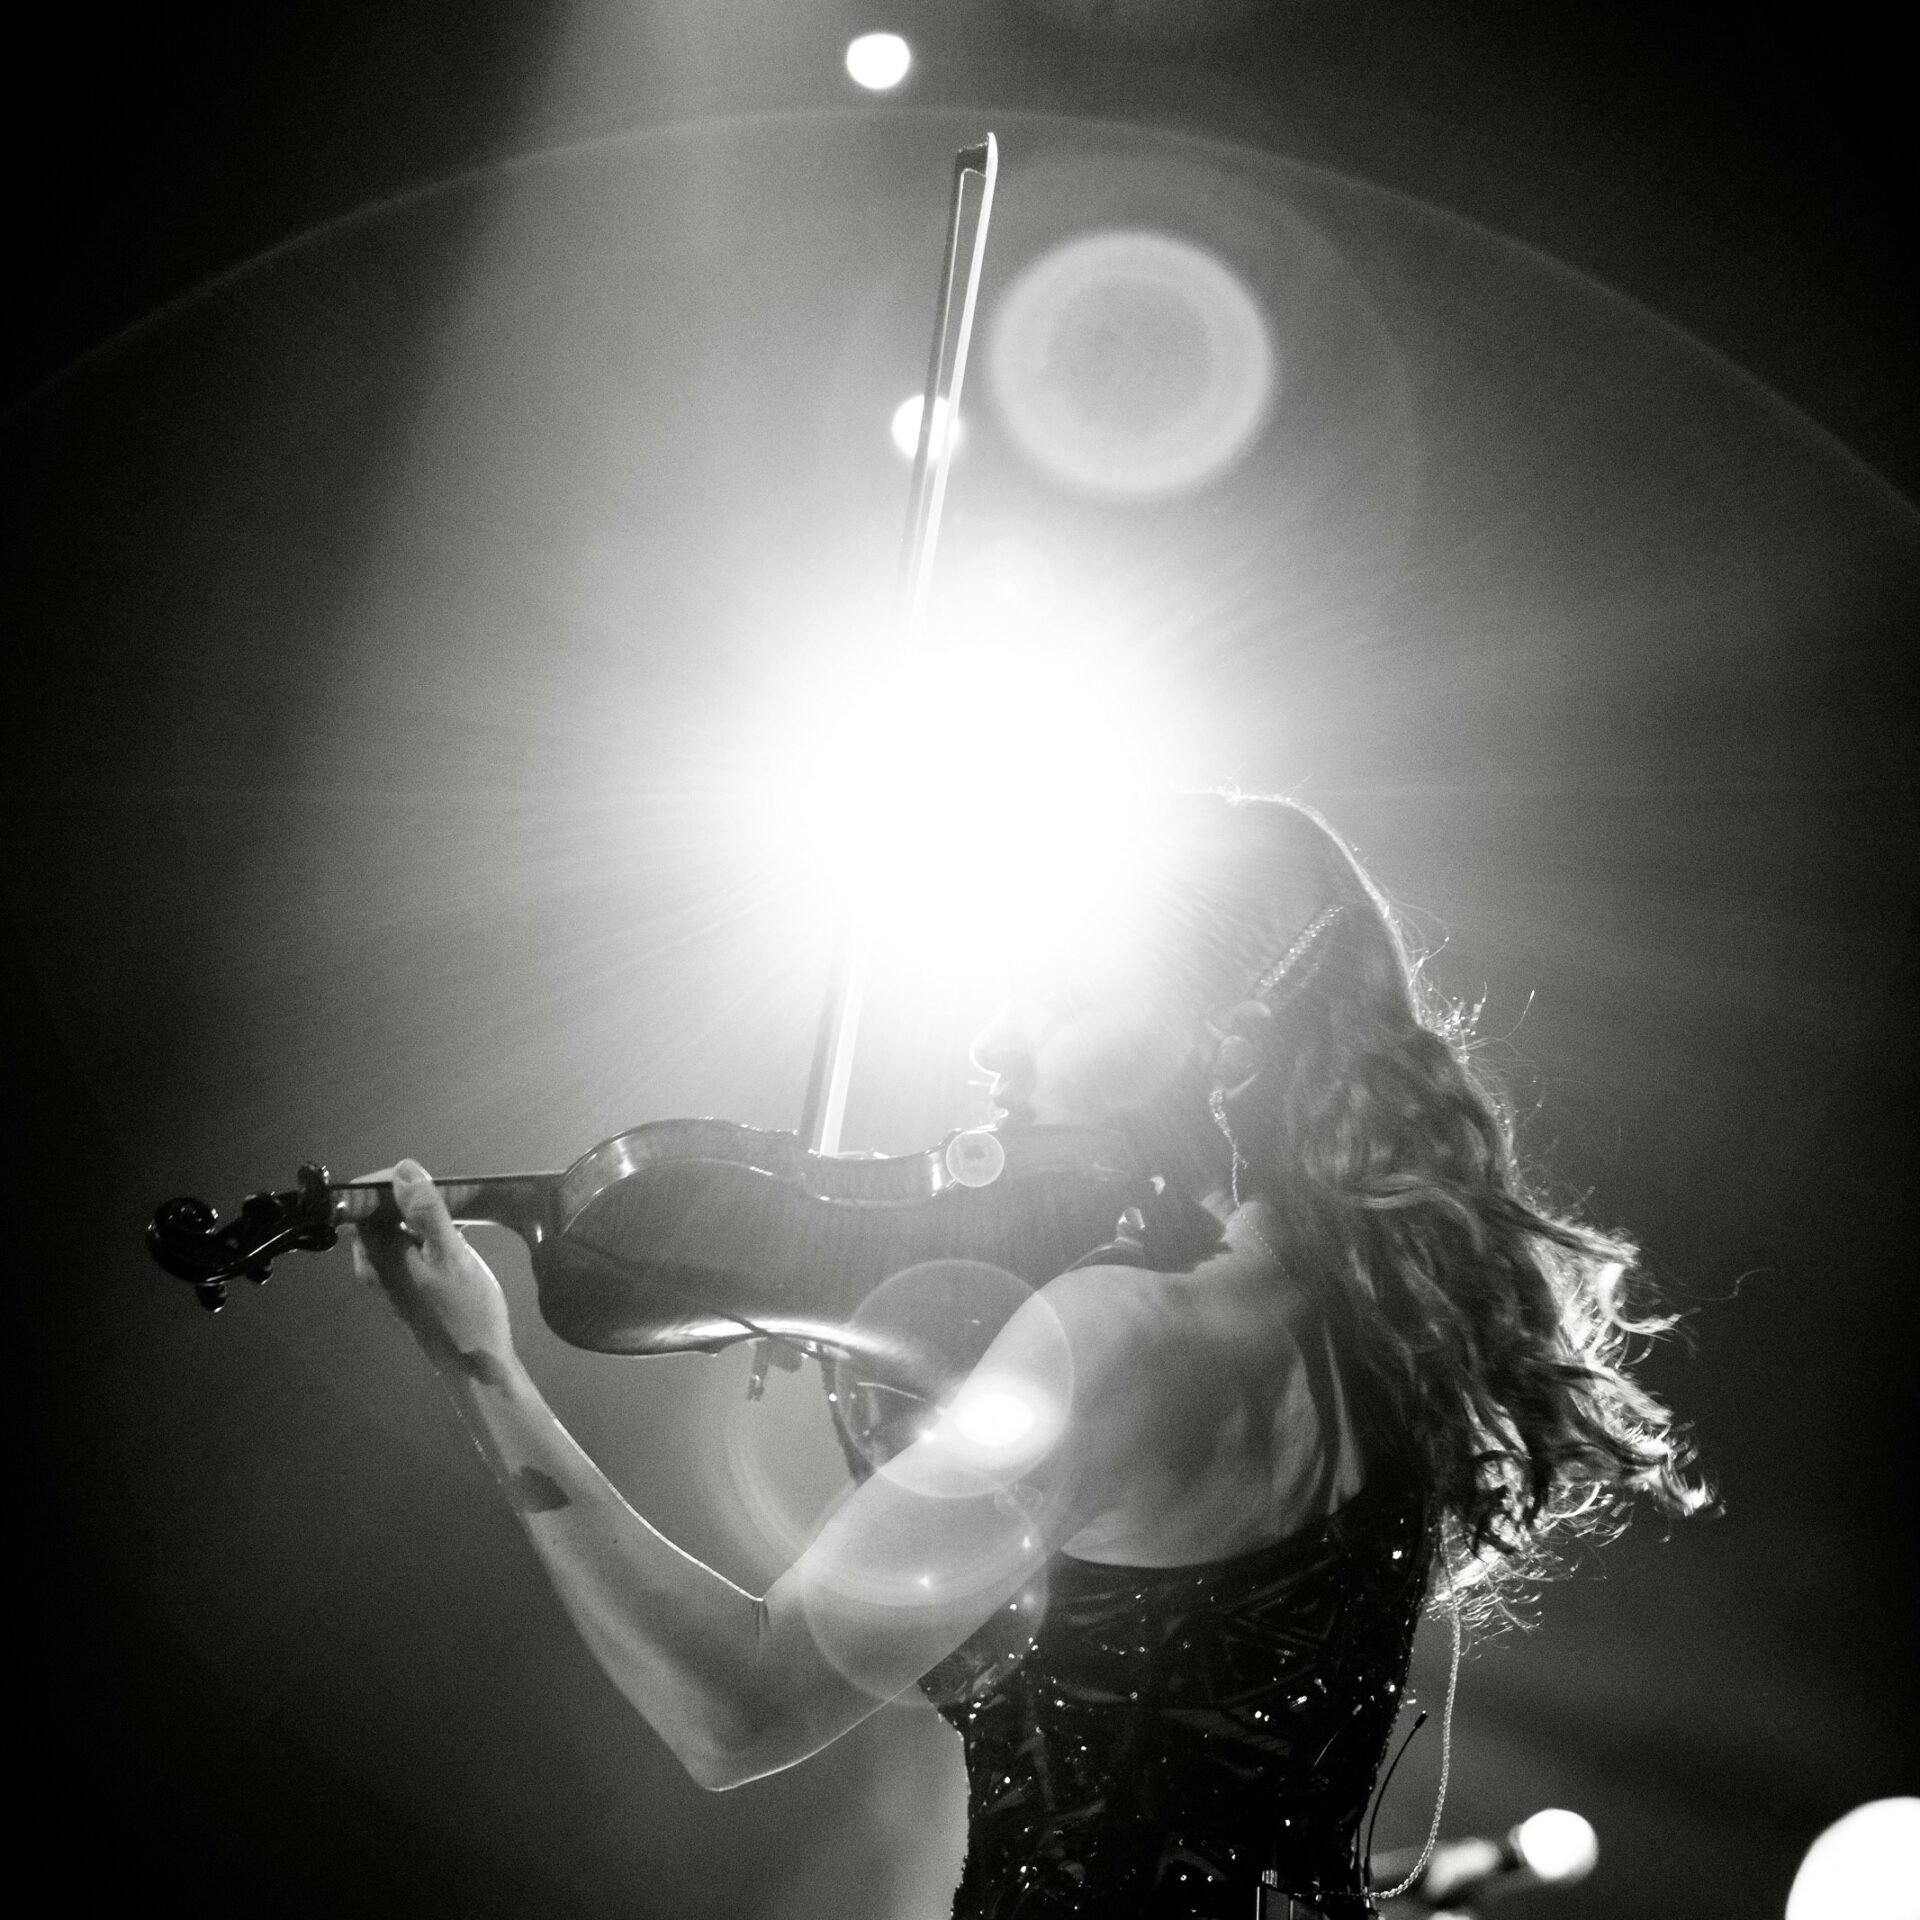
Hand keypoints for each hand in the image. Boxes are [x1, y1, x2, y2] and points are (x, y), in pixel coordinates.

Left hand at [351, 1159, 515, 1367]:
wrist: (476, 1368)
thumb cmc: (466, 1313)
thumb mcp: (452, 1255)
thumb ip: (427, 1211)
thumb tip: (404, 1169)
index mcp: (377, 1253)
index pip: (365, 1197)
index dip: (394, 1178)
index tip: (430, 1177)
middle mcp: (374, 1264)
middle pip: (379, 1210)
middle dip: (412, 1194)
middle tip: (450, 1196)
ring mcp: (388, 1277)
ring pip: (395, 1226)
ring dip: (423, 1213)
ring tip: (457, 1215)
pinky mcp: (404, 1286)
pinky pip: (407, 1244)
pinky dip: (428, 1233)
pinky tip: (457, 1238)